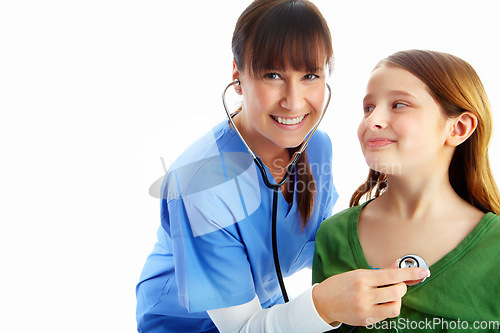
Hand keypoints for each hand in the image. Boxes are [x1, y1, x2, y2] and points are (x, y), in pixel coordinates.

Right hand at [312, 266, 429, 326]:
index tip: (423, 272)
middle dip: (401, 287)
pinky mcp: (366, 320)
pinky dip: (388, 308)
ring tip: (389, 296)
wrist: (323, 302)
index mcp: (361, 278)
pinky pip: (386, 315)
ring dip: (397, 300)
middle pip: (397, 292)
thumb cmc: (339, 285)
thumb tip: (398, 265)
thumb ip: (380, 271)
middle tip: (396, 285)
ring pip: (395, 306)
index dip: (409, 273)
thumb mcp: (358, 273)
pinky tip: (380, 303)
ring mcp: (365, 309)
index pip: (391, 275)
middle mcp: (364, 294)